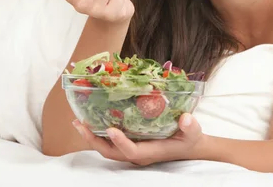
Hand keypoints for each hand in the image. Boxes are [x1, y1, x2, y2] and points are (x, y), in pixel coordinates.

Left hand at [72, 113, 204, 165]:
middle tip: (80, 124)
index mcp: (150, 152)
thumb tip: (185, 118)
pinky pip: (111, 143)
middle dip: (94, 140)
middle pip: (110, 152)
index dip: (120, 142)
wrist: (190, 146)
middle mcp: (138, 154)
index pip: (131, 150)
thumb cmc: (190, 138)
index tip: (110, 128)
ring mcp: (133, 150)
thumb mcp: (194, 132)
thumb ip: (190, 126)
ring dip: (92, 137)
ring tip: (79, 123)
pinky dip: (100, 134)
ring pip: (108, 149)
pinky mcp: (132, 144)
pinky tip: (93, 121)